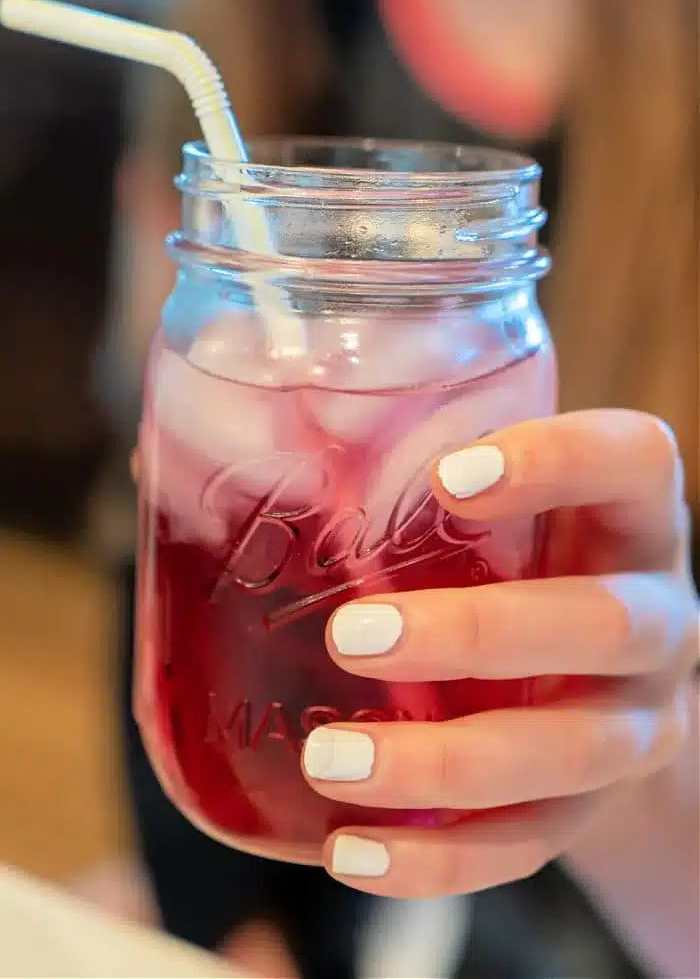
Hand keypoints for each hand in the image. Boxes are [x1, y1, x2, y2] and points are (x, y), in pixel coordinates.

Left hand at [302, 410, 697, 896]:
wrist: (591, 680)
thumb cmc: (513, 564)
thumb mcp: (482, 509)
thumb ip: (387, 477)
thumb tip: (205, 458)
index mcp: (629, 516)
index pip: (632, 462)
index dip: (559, 462)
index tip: (447, 477)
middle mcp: (653, 616)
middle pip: (603, 625)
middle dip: (477, 634)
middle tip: (351, 635)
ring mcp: (634, 721)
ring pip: (571, 753)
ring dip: (446, 764)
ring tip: (330, 759)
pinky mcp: (592, 809)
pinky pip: (531, 845)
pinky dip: (439, 861)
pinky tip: (348, 852)